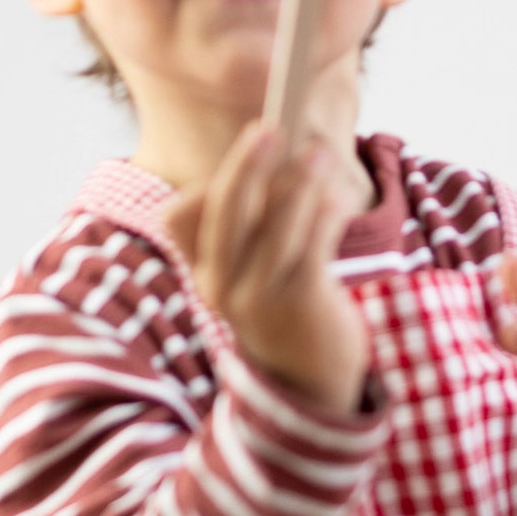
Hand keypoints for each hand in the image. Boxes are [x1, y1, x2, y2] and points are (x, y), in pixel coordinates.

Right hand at [164, 123, 368, 417]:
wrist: (310, 387)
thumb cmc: (286, 314)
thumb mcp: (256, 275)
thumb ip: (259, 228)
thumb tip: (283, 159)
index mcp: (202, 274)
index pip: (180, 217)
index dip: (209, 181)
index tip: (243, 150)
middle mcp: (219, 286)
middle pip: (225, 209)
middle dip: (246, 164)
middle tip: (270, 128)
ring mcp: (258, 298)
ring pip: (274, 225)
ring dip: (297, 183)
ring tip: (319, 156)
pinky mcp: (299, 305)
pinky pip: (311, 245)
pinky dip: (324, 214)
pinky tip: (335, 199)